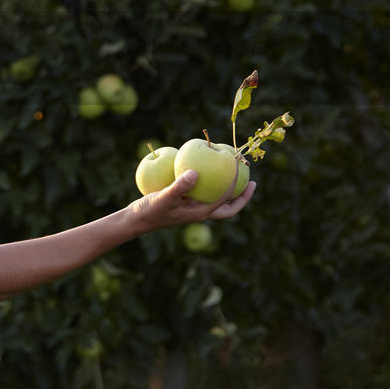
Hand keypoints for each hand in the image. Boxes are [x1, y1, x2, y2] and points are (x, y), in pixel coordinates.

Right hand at [127, 168, 255, 232]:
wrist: (137, 220)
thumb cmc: (151, 210)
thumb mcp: (164, 197)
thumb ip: (179, 186)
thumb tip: (195, 172)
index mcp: (200, 212)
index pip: (225, 200)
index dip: (235, 186)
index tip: (238, 169)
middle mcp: (200, 212)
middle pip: (229, 208)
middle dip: (242, 197)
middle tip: (252, 182)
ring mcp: (194, 209)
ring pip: (219, 202)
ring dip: (229, 192)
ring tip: (235, 177)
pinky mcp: (186, 204)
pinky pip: (205, 195)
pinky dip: (212, 186)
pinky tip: (206, 172)